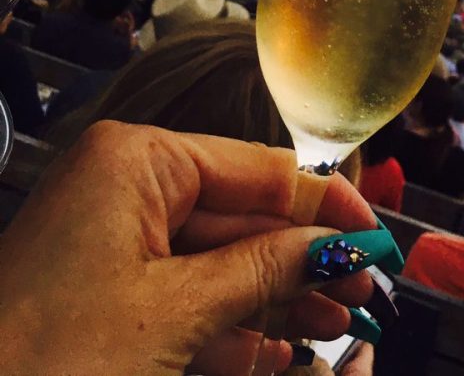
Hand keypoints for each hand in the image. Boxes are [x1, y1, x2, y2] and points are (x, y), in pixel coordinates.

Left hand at [0, 121, 377, 375]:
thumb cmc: (37, 363)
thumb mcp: (172, 314)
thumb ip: (261, 272)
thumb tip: (332, 247)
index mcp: (135, 161)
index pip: (257, 168)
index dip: (323, 203)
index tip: (372, 233)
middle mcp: (125, 185)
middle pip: (241, 213)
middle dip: (303, 258)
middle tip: (362, 289)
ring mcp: (112, 238)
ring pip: (217, 258)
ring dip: (276, 294)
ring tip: (336, 321)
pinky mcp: (104, 289)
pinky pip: (184, 293)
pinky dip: (230, 322)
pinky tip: (278, 346)